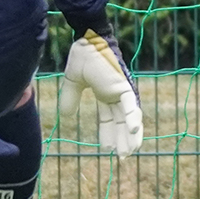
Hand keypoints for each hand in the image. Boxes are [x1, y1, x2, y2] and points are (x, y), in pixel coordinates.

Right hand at [58, 26, 143, 158]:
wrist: (86, 40)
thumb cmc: (82, 56)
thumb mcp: (73, 82)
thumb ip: (70, 98)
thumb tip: (66, 116)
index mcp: (106, 94)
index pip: (108, 119)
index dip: (108, 134)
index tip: (107, 150)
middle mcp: (116, 95)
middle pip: (120, 122)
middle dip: (121, 140)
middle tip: (122, 158)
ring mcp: (122, 91)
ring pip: (129, 118)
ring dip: (130, 135)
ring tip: (130, 152)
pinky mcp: (124, 86)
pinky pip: (130, 105)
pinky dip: (132, 118)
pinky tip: (133, 132)